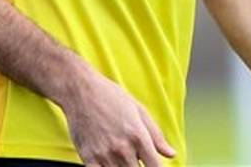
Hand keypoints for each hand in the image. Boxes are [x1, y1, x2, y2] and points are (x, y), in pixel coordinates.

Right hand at [58, 66, 175, 166]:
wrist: (79, 90)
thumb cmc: (109, 96)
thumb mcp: (138, 110)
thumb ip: (156, 135)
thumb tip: (171, 154)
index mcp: (138, 136)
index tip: (152, 165)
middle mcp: (122, 148)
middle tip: (134, 157)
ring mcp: (105, 155)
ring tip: (121, 158)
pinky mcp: (88, 158)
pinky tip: (108, 163)